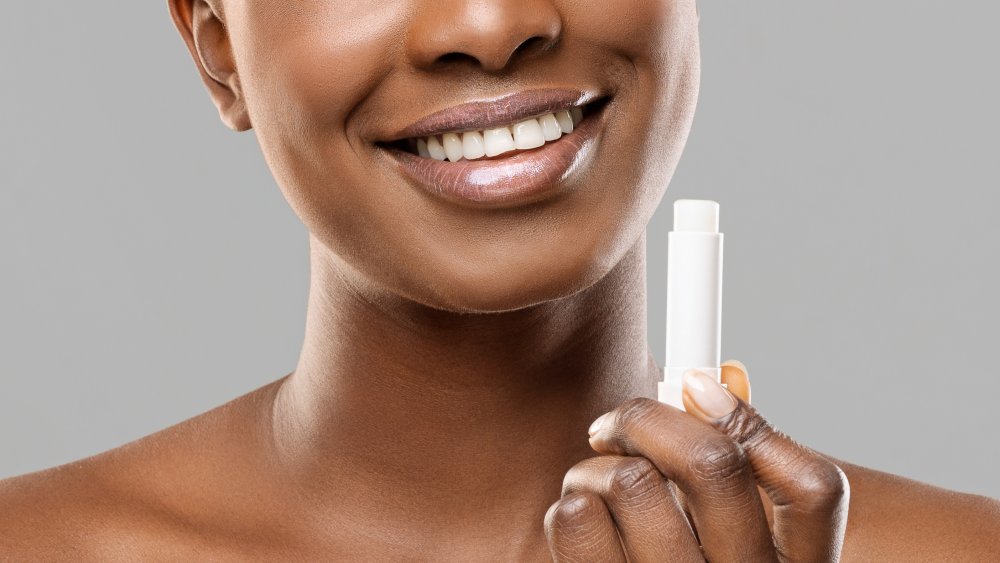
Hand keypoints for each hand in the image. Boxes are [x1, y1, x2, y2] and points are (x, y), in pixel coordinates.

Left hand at [543, 360, 848, 561]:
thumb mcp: (729, 531)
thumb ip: (735, 466)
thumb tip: (710, 382)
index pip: (813, 486)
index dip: (750, 420)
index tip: (696, 383)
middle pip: (711, 464)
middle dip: (649, 417)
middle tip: (618, 422)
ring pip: (632, 482)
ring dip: (599, 464)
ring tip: (597, 484)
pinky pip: (577, 519)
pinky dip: (572, 500)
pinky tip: (582, 518)